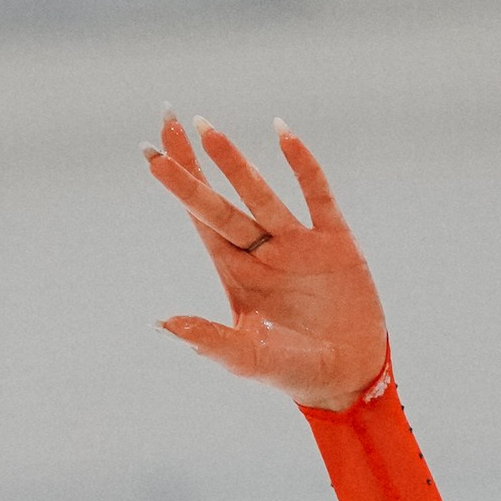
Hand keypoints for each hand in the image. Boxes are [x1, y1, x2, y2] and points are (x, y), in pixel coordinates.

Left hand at [144, 111, 387, 412]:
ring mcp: (297, 244)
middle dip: (194, 165)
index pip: (199, 222)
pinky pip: (317, 194)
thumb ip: (207, 339)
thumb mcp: (247, 359)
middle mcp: (261, 252)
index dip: (178, 186)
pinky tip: (283, 133)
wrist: (349, 379)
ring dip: (234, 163)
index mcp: (236, 274)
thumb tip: (160, 323)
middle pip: (220, 201)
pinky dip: (302, 164)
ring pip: (261, 194)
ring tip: (206, 129)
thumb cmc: (293, 372)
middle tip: (169, 121)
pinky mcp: (335, 242)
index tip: (150, 153)